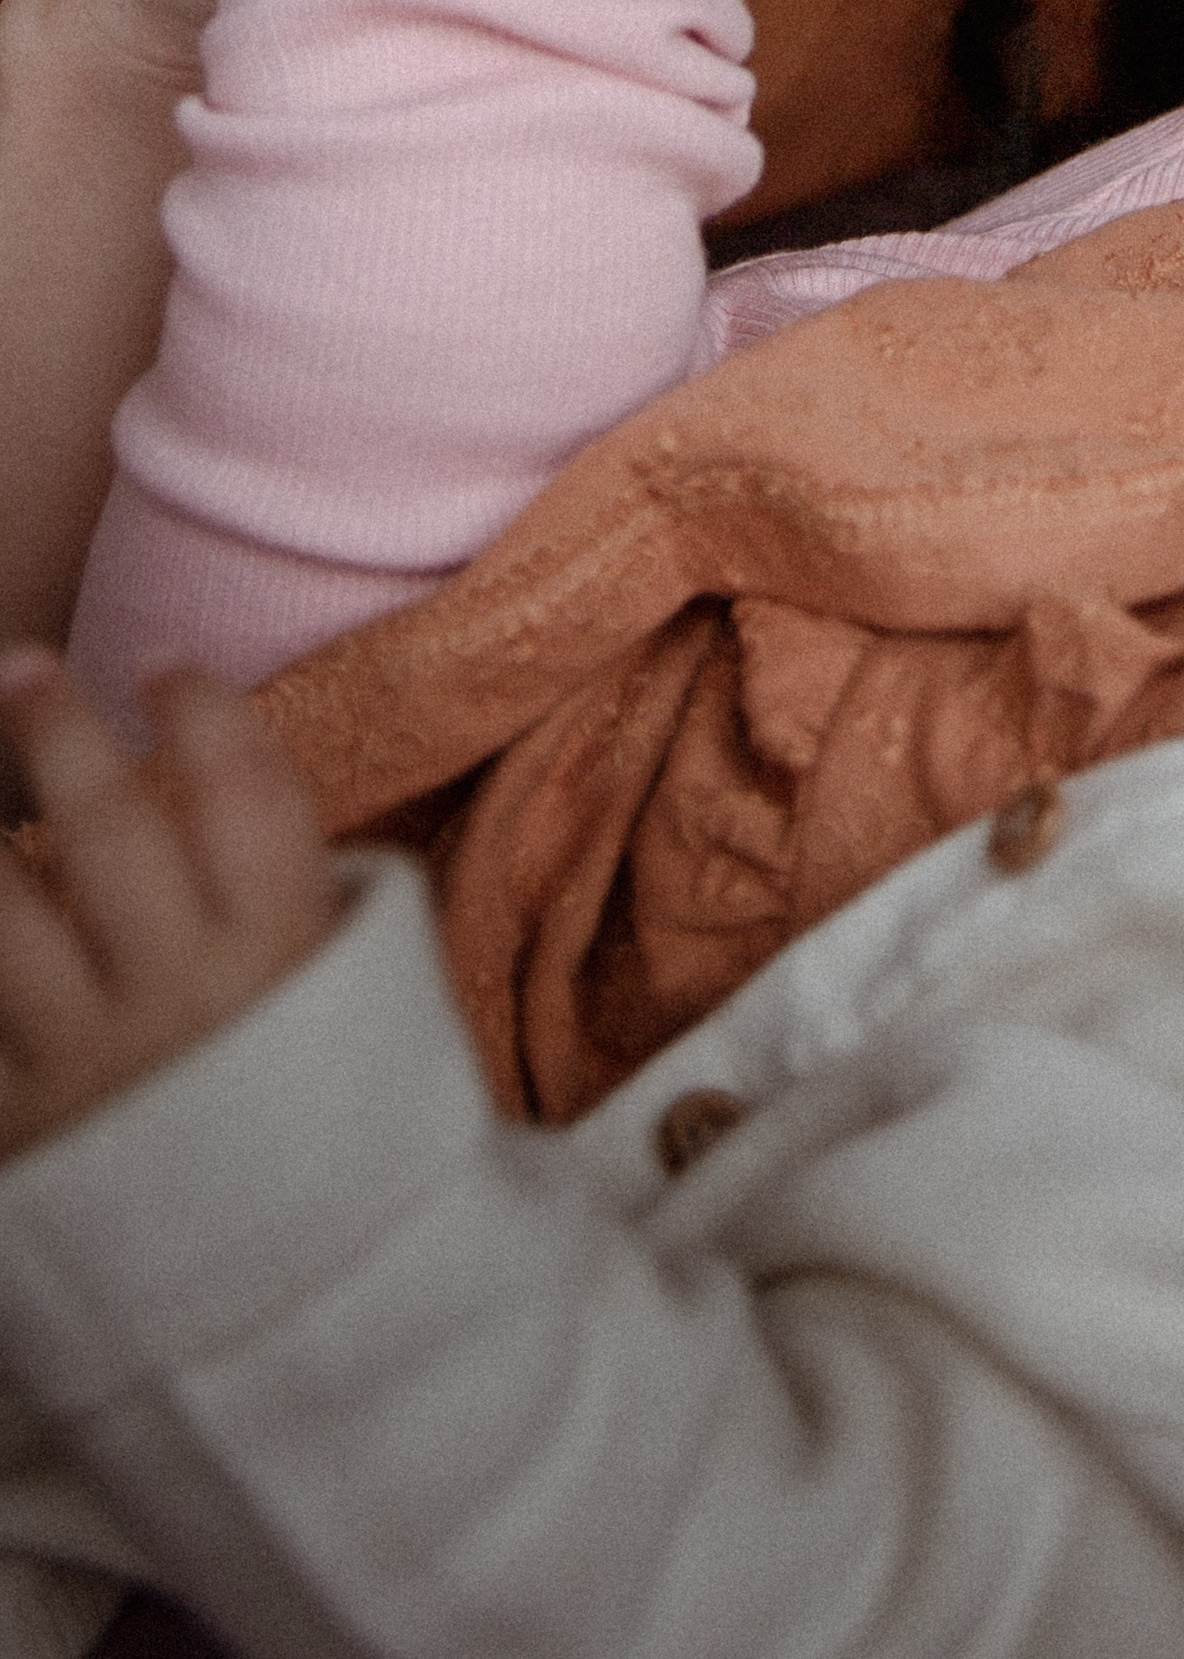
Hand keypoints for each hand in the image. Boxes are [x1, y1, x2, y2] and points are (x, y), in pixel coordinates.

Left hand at [0, 652, 335, 1161]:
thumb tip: (253, 791)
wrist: (284, 1312)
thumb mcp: (356, 1019)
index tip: (165, 664)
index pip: (249, 801)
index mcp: (282, 963)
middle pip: (116, 833)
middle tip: (21, 665)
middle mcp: (185, 999)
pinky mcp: (18, 1126)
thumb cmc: (321, 1139)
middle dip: (62, 734)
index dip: (205, 716)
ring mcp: (91, 1062)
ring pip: (8, 920)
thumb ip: (313, 911)